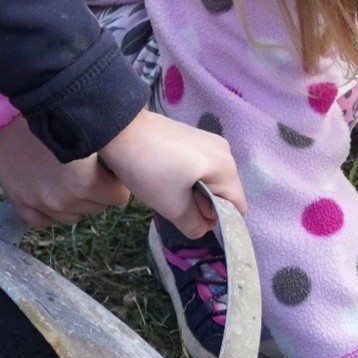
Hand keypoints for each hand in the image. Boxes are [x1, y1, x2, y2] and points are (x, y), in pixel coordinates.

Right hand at [0, 117, 128, 227]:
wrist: (7, 109)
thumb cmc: (53, 112)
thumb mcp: (90, 130)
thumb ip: (110, 153)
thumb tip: (125, 161)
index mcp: (86, 183)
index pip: (119, 197)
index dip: (116, 181)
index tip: (109, 168)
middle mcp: (64, 200)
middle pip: (96, 207)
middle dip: (97, 191)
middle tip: (87, 168)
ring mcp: (39, 204)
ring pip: (71, 217)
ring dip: (74, 202)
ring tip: (67, 178)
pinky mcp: (19, 202)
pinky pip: (41, 221)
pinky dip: (48, 211)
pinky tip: (49, 193)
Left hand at [97, 109, 244, 236]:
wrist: (120, 130)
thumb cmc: (150, 169)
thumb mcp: (172, 206)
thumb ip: (194, 225)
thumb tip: (203, 228)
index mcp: (226, 167)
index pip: (237, 207)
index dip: (218, 221)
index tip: (190, 218)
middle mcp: (226, 151)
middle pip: (225, 193)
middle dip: (204, 205)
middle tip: (175, 203)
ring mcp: (210, 141)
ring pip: (211, 180)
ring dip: (194, 192)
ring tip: (168, 187)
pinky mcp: (194, 136)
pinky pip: (201, 166)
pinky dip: (189, 177)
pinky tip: (168, 174)